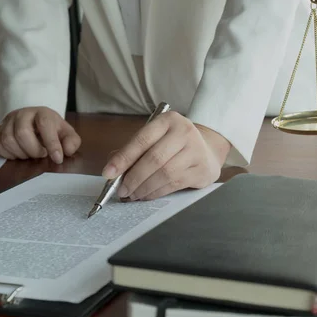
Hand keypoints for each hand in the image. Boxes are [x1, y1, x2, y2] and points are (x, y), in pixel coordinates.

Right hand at [0, 106, 80, 163]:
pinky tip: (20, 154)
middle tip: (41, 155)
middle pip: (22, 133)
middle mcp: (23, 114)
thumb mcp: (66, 134)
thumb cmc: (52, 129)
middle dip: (33, 150)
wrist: (36, 122)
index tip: (57, 158)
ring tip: (31, 154)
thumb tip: (67, 150)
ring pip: (8, 140)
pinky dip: (10, 155)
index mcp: (42, 113)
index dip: (51, 143)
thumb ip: (72, 142)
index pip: (45, 124)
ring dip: (21, 153)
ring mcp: (9, 122)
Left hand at [102, 111, 230, 200]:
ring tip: (133, 195)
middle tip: (121, 190)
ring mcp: (196, 151)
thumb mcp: (155, 139)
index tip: (108, 173)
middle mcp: (184, 132)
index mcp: (168, 120)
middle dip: (133, 178)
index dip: (123, 158)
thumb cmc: (173, 145)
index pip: (142, 140)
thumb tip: (112, 172)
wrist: (207, 150)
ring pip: (165, 174)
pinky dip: (156, 192)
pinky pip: (174, 184)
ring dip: (144, 188)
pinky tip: (147, 195)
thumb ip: (134, 151)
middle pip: (154, 159)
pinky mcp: (202, 170)